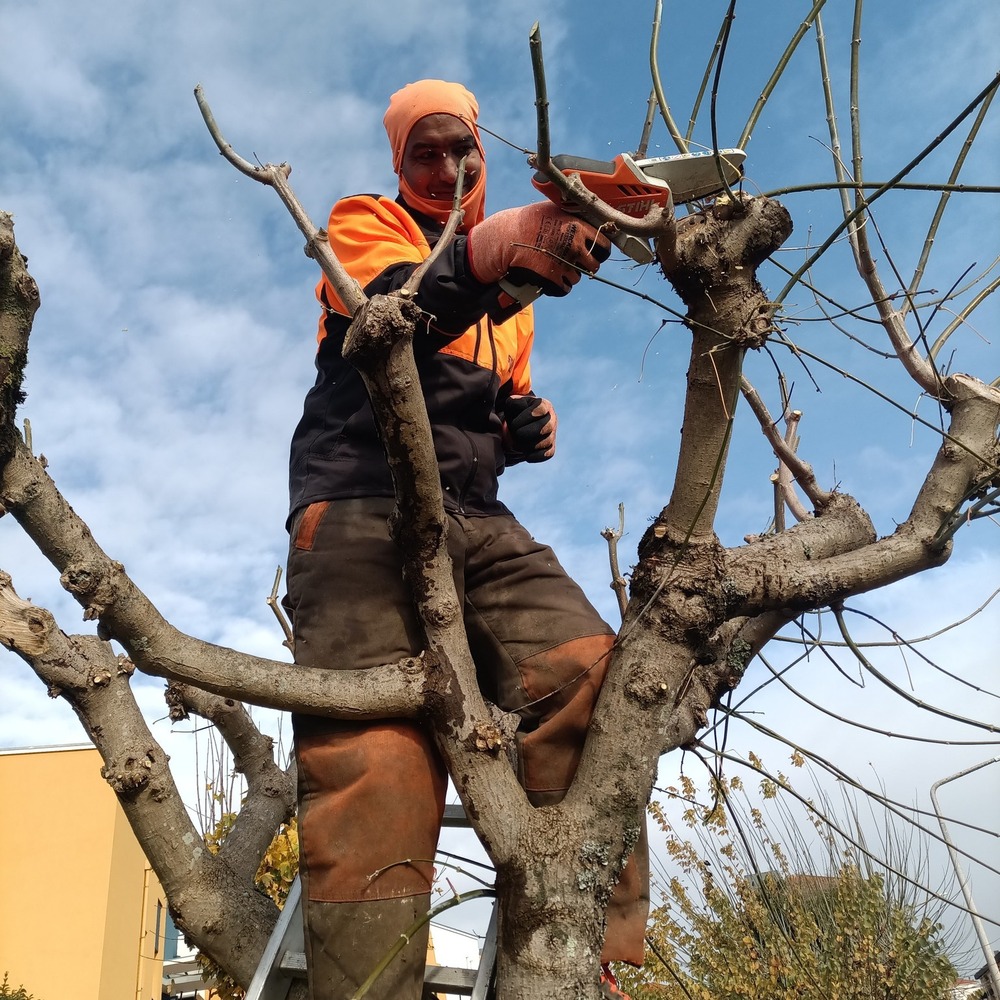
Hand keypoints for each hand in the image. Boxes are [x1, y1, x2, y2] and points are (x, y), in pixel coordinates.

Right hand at [467, 202, 610, 295]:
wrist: (508, 237)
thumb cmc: (528, 220)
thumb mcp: (553, 208)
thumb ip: (571, 213)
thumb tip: (585, 211)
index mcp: (579, 228)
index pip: (604, 245)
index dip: (599, 251)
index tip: (594, 253)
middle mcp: (575, 247)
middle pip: (594, 266)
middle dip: (587, 266)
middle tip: (577, 263)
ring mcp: (565, 264)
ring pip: (578, 278)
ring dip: (570, 275)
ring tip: (557, 268)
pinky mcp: (553, 278)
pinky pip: (565, 288)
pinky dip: (560, 286)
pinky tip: (553, 279)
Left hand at [503, 394, 556, 461]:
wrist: (517, 427)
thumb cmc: (515, 413)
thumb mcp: (512, 405)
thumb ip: (515, 402)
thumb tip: (522, 406)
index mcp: (544, 405)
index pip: (541, 409)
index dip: (527, 417)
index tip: (514, 423)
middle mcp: (552, 419)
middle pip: (546, 427)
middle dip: (527, 432)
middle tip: (516, 433)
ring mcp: (552, 434)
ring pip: (547, 442)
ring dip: (529, 445)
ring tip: (517, 444)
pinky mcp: (551, 447)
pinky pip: (548, 454)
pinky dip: (536, 456)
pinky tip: (526, 455)